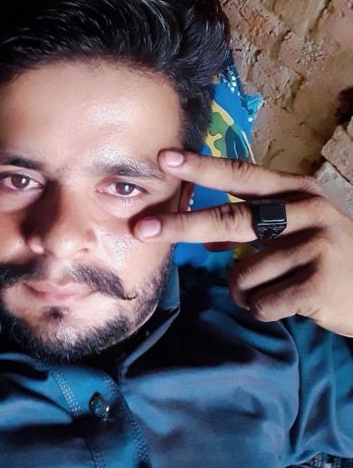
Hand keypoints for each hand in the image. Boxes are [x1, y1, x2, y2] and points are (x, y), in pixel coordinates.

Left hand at [134, 150, 352, 336]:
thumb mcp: (296, 230)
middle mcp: (307, 211)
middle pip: (229, 220)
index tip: (164, 158)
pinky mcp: (318, 284)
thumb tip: (203, 239)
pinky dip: (263, 310)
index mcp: (296, 191)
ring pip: (241, 276)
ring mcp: (316, 246)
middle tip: (141, 229)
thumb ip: (254, 227)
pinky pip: (260, 304)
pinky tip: (291, 303)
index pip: (241, 175)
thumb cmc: (326, 258)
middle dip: (180, 226)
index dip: (202, 167)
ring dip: (246, 292)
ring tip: (279, 288)